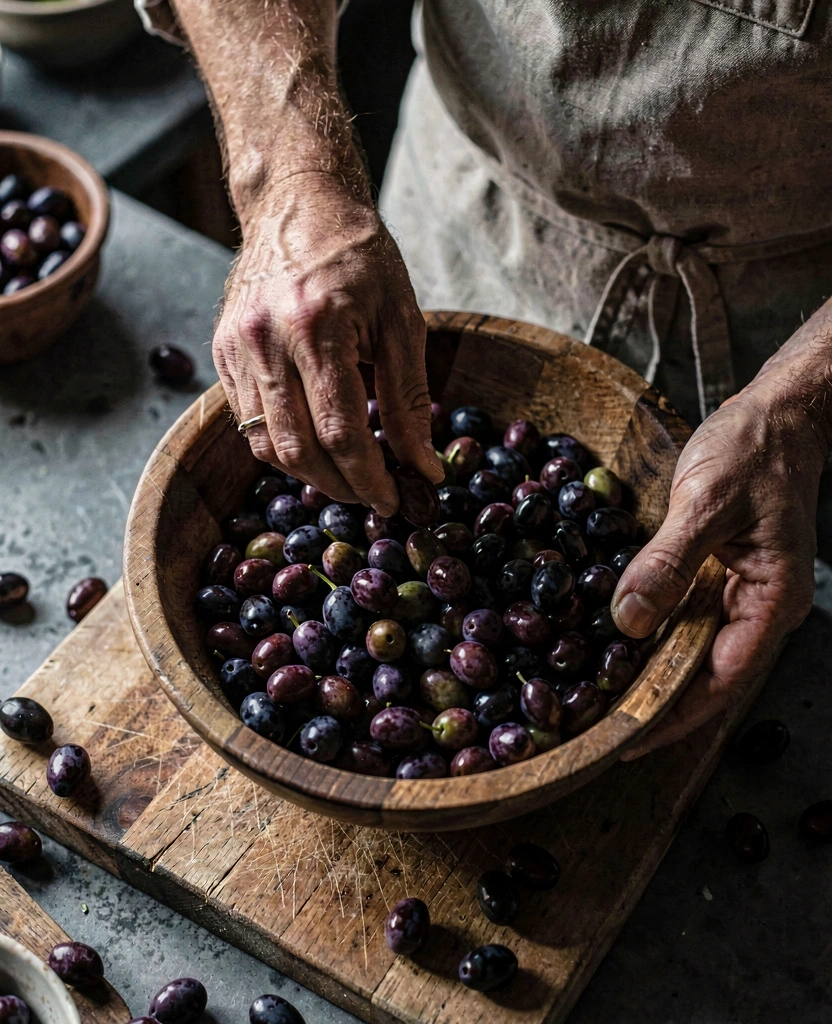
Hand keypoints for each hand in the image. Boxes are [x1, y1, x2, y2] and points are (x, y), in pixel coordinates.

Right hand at [213, 171, 443, 516]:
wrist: (298, 202)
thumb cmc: (360, 256)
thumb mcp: (402, 320)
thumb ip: (410, 400)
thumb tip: (423, 467)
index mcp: (316, 327)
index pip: (340, 432)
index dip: (369, 478)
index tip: (395, 501)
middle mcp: (264, 340)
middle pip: (297, 449)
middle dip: (340, 487)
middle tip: (374, 497)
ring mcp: (235, 347)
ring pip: (264, 445)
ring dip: (309, 473)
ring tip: (346, 475)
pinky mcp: (221, 351)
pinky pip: (246, 422)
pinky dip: (281, 446)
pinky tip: (313, 444)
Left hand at [612, 382, 823, 758]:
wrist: (775, 414)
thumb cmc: (755, 449)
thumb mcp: (707, 501)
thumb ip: (669, 562)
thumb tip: (631, 621)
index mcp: (772, 600)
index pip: (721, 680)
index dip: (672, 715)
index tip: (625, 740)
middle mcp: (757, 607)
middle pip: (703, 674)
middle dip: (652, 704)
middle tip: (594, 725)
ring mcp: (736, 593)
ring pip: (689, 649)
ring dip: (646, 672)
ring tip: (595, 697)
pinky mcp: (715, 575)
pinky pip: (680, 616)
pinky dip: (648, 633)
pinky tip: (611, 642)